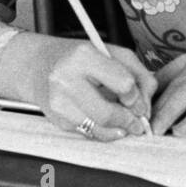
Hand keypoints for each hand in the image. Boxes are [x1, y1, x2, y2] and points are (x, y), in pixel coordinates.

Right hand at [37, 42, 156, 140]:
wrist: (39, 65)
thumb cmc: (79, 57)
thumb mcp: (112, 53)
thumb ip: (138, 74)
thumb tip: (146, 105)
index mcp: (83, 56)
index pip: (123, 84)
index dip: (137, 96)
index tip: (140, 101)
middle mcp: (66, 79)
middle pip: (108, 113)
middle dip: (129, 121)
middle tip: (138, 122)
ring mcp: (58, 102)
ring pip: (98, 128)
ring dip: (118, 130)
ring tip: (125, 123)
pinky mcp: (56, 120)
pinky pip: (89, 133)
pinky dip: (104, 131)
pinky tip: (106, 122)